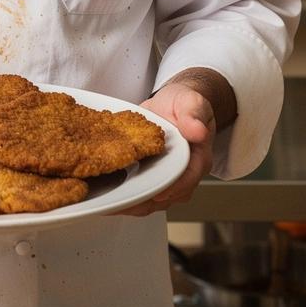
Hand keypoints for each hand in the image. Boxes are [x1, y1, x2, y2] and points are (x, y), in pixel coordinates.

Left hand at [119, 81, 216, 216]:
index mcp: (197, 160)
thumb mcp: (190, 102)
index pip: (185, 181)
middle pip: (166, 197)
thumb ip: (193, 114)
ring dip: (132, 203)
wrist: (173, 102)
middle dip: (143, 202)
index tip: (151, 194)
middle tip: (119, 204)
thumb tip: (198, 131)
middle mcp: (184, 174)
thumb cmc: (184, 102)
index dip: (169, 190)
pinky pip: (140, 190)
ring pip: (151, 199)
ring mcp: (168, 177)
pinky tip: (107, 194)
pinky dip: (126, 194)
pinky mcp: (152, 175)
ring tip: (108, 204)